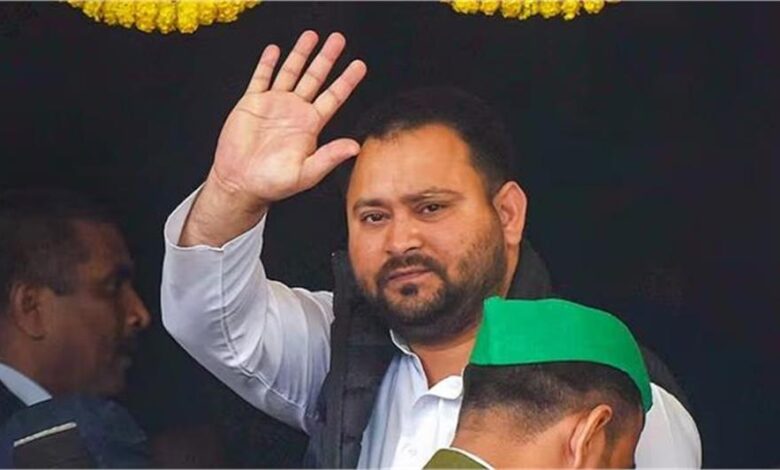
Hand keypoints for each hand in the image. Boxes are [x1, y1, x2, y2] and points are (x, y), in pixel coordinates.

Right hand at [212, 30, 365, 205]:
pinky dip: (268, 63)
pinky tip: (274, 50)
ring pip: (290, 72)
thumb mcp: (306, 173)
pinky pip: (261, 78)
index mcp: (310, 126)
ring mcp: (274, 105)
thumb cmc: (273, 183)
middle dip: (326, 58)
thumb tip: (355, 147)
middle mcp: (294, 111)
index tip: (359, 65)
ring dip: (300, 54)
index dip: (347, 80)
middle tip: (338, 40)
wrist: (240, 183)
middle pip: (315, 78)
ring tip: (311, 36)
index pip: (333, 97)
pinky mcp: (252, 103)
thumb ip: (330, 157)